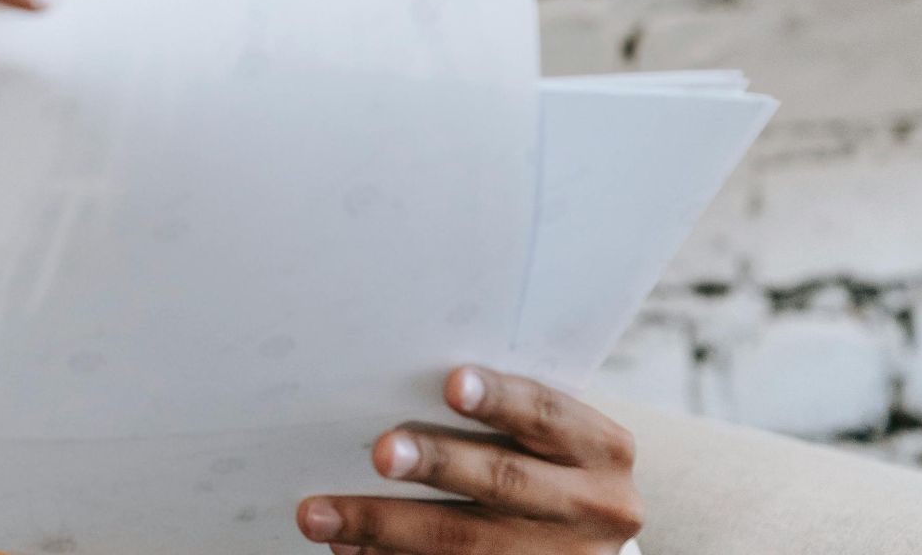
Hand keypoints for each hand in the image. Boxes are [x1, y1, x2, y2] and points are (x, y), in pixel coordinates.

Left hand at [296, 365, 643, 553]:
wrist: (582, 534)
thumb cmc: (543, 460)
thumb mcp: (547, 434)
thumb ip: (500, 411)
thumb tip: (397, 384)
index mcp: (601, 450)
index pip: (548, 414)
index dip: (500, 398)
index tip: (450, 383)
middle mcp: (595, 507)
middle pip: (504, 482)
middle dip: (436, 464)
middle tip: (379, 452)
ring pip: (465, 544)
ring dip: (384, 526)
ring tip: (320, 514)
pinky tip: (347, 550)